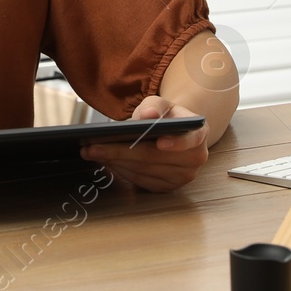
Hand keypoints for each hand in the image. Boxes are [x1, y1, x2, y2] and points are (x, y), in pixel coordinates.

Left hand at [78, 95, 208, 191]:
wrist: (172, 132)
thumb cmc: (166, 116)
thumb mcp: (161, 103)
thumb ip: (154, 105)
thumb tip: (148, 115)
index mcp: (199, 134)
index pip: (190, 140)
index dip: (176, 143)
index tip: (160, 142)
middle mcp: (195, 159)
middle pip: (155, 158)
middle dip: (121, 152)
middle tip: (94, 147)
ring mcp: (182, 177)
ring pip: (144, 171)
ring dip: (116, 162)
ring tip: (92, 152)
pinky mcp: (167, 188)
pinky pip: (141, 181)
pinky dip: (121, 171)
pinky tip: (106, 161)